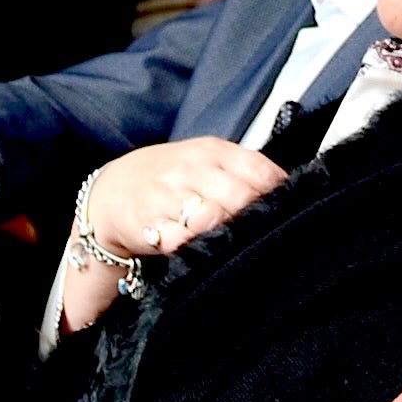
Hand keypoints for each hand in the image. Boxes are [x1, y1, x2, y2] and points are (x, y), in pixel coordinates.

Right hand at [56, 138, 292, 329]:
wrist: (113, 191)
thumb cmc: (172, 178)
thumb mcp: (208, 162)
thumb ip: (245, 172)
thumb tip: (288, 191)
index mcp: (212, 151)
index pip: (259, 169)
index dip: (278, 193)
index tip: (286, 210)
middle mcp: (190, 169)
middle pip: (239, 196)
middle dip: (253, 217)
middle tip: (260, 232)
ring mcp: (168, 196)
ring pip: (210, 217)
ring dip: (226, 233)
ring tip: (233, 242)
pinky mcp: (149, 224)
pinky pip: (179, 240)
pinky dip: (193, 247)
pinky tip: (200, 250)